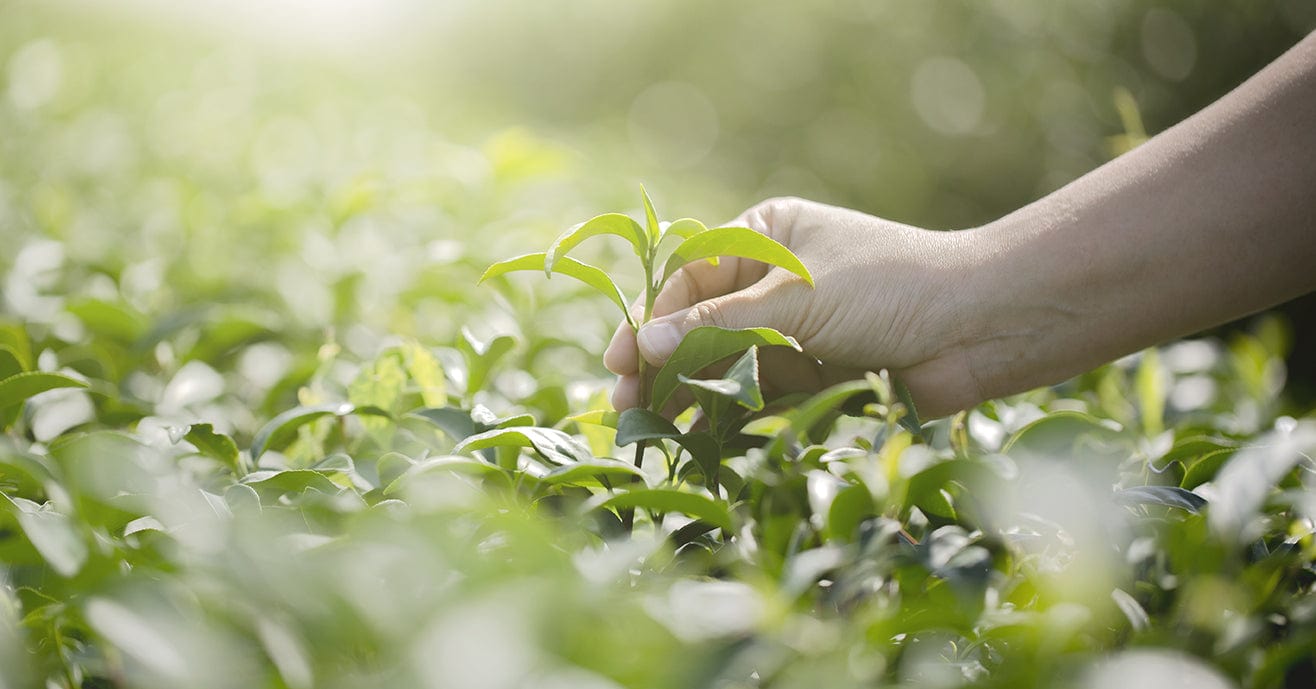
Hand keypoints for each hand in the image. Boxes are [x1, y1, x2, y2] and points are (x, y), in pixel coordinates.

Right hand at [603, 197, 982, 417]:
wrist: (980, 327)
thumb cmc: (889, 287)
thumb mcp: (796, 296)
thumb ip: (718, 324)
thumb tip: (641, 347)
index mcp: (765, 236)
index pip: (689, 277)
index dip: (650, 319)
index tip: (620, 358)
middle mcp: (772, 281)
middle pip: (698, 323)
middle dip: (659, 362)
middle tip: (623, 401)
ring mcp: (791, 330)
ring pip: (722, 363)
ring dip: (685, 392)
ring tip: (646, 425)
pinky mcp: (810, 376)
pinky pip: (754, 395)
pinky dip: (723, 414)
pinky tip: (690, 436)